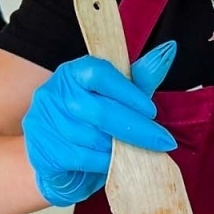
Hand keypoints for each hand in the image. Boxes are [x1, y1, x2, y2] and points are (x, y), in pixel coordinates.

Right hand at [22, 41, 177, 206]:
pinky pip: (85, 158)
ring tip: (139, 152)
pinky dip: (106, 162)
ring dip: (123, 148)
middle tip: (163, 141)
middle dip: (138, 128)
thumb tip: (168, 50)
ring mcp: (46, 123)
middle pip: (101, 111)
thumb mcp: (116, 97)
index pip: (100, 74)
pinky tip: (116, 163)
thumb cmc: (91, 123)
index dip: (129, 93)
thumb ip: (139, 79)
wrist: (56, 160)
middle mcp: (54, 93)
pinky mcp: (45, 152)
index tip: (152, 111)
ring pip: (94, 138)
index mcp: (73, 72)